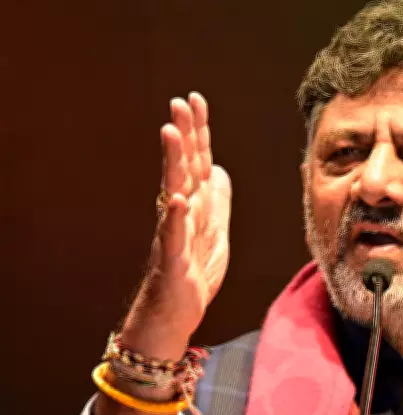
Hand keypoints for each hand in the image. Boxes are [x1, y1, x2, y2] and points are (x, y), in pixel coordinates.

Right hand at [121, 92, 231, 358]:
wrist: (176, 315)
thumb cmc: (193, 273)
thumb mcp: (215, 231)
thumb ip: (217, 199)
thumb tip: (219, 169)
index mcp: (196, 205)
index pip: (198, 160)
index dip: (198, 131)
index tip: (195, 100)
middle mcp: (182, 213)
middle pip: (184, 167)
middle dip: (184, 134)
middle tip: (180, 103)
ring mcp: (175, 234)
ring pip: (174, 192)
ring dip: (174, 164)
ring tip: (171, 134)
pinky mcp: (173, 260)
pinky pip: (173, 236)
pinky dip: (175, 218)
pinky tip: (176, 199)